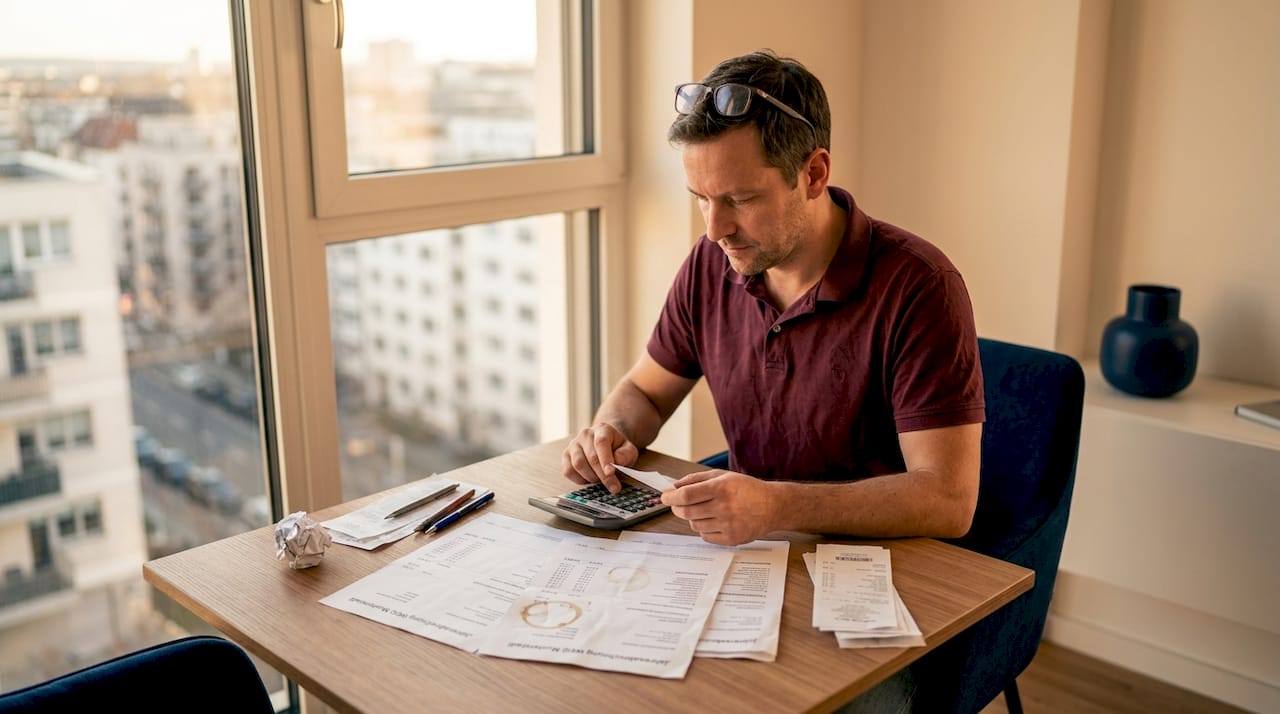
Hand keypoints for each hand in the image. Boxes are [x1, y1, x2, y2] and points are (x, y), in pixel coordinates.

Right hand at [561, 424, 638, 492]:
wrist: (605, 444)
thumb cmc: (617, 448)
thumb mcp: (628, 450)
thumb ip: (625, 454)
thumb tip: (616, 461)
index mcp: (602, 429)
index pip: (601, 442)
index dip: (605, 459)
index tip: (611, 473)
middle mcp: (585, 434)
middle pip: (591, 457)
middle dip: (603, 475)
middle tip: (614, 487)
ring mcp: (573, 445)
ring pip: (578, 464)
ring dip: (591, 477)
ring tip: (601, 480)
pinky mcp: (565, 456)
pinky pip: (568, 471)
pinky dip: (580, 480)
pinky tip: (590, 479)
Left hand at [661, 470, 778, 545]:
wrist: (773, 506)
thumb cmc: (746, 489)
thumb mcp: (723, 475)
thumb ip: (697, 479)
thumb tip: (674, 486)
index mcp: (721, 488)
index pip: (686, 495)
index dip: (671, 497)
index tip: (665, 497)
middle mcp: (724, 507)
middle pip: (687, 512)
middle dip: (677, 508)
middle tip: (678, 505)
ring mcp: (729, 525)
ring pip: (694, 525)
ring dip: (692, 518)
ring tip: (703, 511)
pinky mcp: (732, 539)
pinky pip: (705, 536)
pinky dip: (704, 529)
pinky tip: (713, 521)